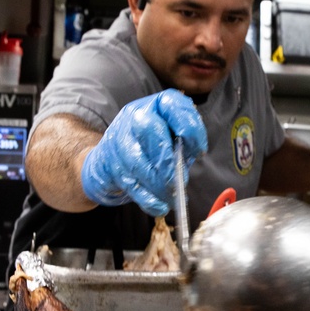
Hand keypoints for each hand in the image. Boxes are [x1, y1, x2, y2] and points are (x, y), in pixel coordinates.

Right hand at [81, 89, 206, 215]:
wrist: (110, 160)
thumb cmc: (150, 149)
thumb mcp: (171, 141)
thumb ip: (183, 148)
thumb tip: (187, 166)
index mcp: (155, 106)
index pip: (172, 103)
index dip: (189, 125)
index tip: (199, 151)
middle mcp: (134, 116)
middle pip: (148, 128)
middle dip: (167, 159)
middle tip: (179, 182)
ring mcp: (118, 139)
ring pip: (137, 160)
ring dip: (158, 184)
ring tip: (171, 198)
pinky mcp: (110, 163)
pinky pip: (129, 182)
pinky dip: (147, 198)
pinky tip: (159, 207)